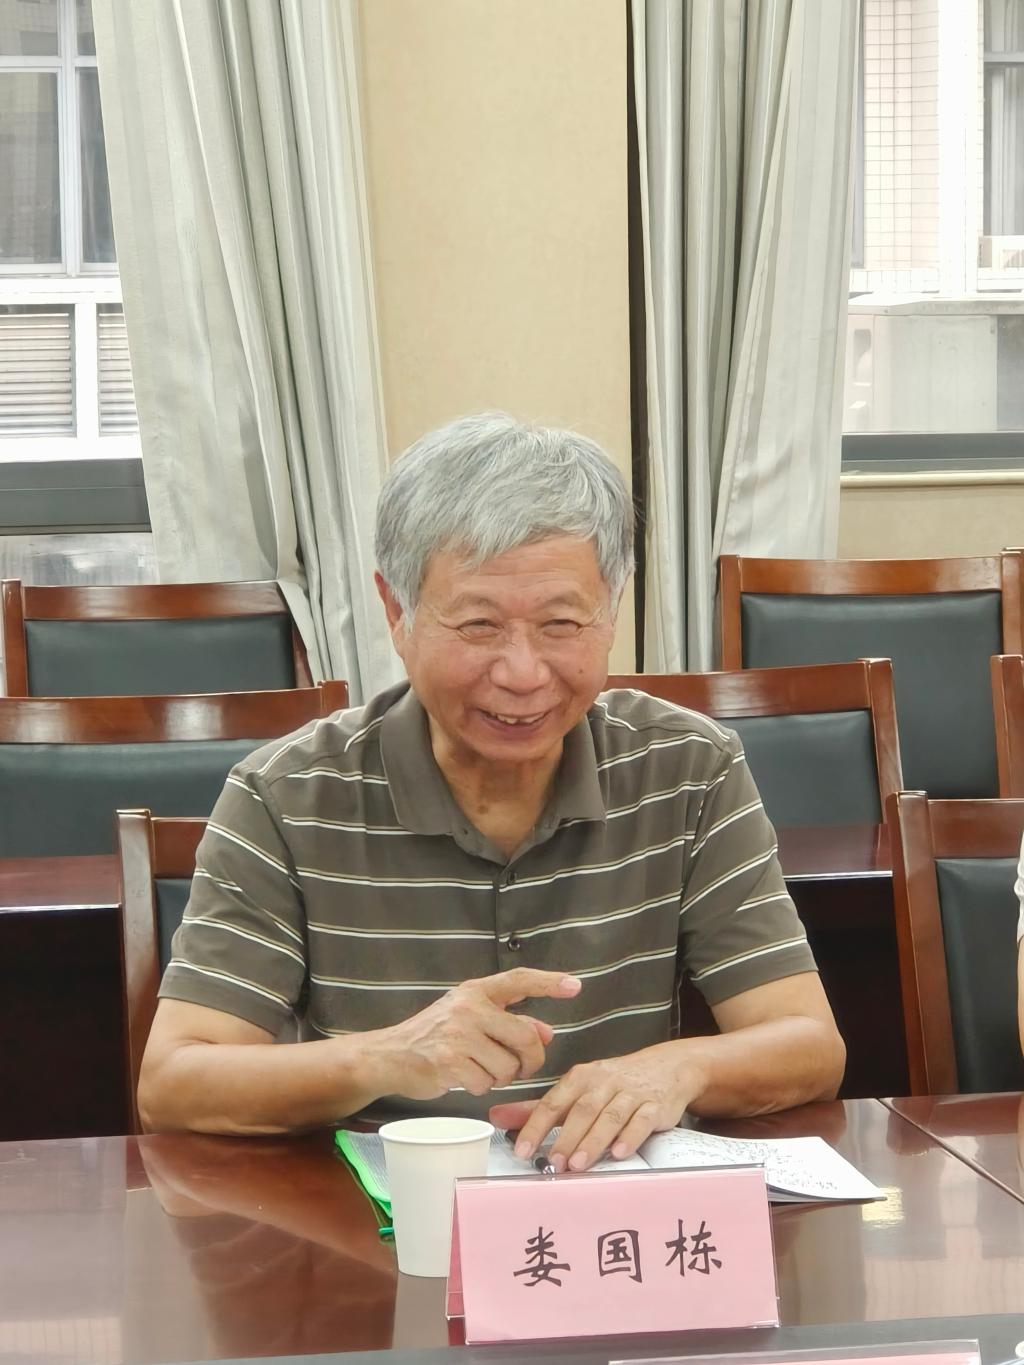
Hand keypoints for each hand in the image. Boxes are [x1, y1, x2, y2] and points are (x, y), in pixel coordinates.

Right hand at [373, 967, 580, 1100]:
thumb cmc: (434, 1036)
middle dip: (531, 1060)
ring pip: (508, 1066)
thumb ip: (510, 1023)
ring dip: (501, 1076)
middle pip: (525, 1037)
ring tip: (480, 1069)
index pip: (519, 980)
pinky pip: (486, 1083)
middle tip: (524, 1068)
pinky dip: (481, 1087)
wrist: (390, 1055)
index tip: (575, 986)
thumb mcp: (471, 1019)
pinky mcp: (450, 1062)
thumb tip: (547, 1032)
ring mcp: (459, 1034)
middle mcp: (469, 1008)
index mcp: (476, 991)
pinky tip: (464, 1078)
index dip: (549, 982)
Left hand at [489, 1043, 703, 1171]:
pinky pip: (642, 1120)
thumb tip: (497, 1117)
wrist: (667, 1067)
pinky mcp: (655, 1106)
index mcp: (581, 1077)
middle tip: (553, 1162)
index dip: (536, 1125)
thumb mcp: (577, 1089)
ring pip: (610, 1115)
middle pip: (582, 1109)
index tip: (522, 1149)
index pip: (553, 1101)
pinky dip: (630, 1136)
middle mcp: (604, 1082)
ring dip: (593, 1140)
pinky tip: (619, 1153)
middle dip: (566, 1136)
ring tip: (578, 1163)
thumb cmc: (615, 1082)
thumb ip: (539, 1107)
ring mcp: (631, 1093)